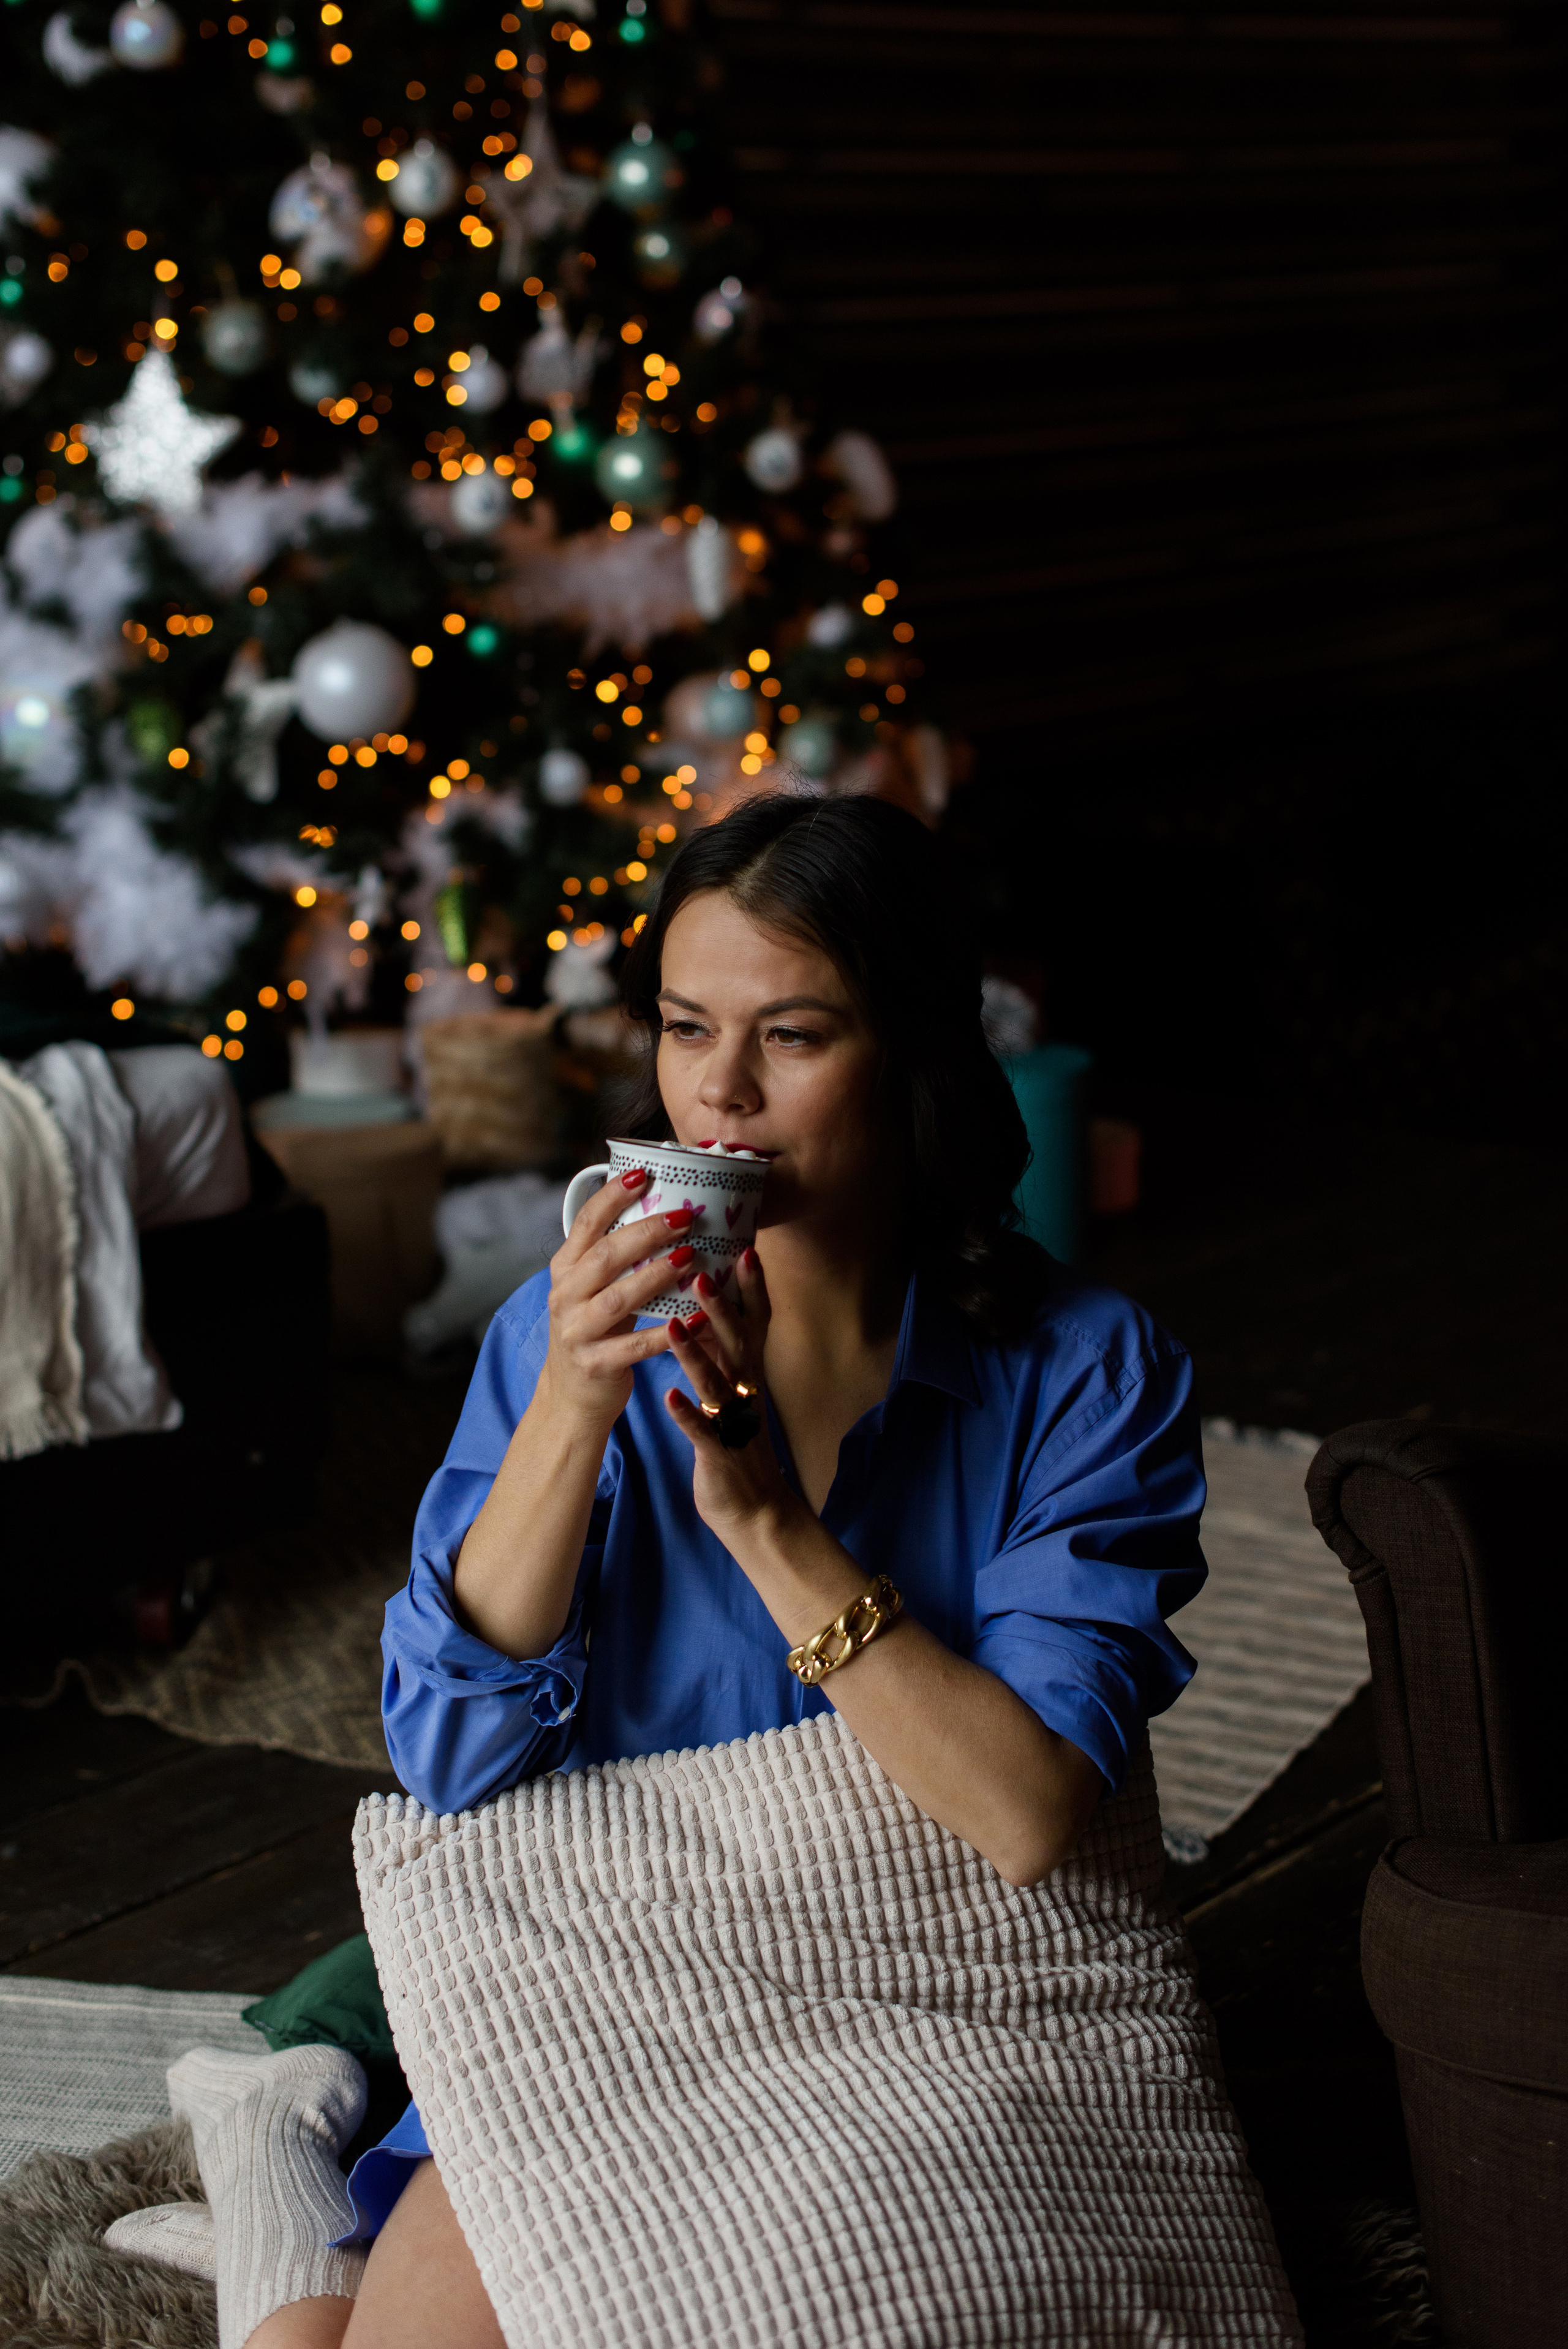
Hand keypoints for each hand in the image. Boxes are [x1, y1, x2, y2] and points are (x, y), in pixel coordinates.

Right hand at [541, 1167, 692, 1431]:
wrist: (571, 1396)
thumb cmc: (594, 1331)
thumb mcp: (590, 1289)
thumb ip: (614, 1256)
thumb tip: (661, 1207)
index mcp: (565, 1270)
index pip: (584, 1224)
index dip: (611, 1197)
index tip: (644, 1173)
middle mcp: (565, 1296)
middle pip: (604, 1256)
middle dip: (645, 1232)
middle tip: (685, 1217)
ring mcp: (576, 1331)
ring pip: (618, 1298)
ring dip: (657, 1276)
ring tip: (692, 1257)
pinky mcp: (594, 1364)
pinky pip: (633, 1346)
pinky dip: (666, 1333)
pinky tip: (698, 1319)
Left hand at [664, 1248, 793, 1539]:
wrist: (755, 1508)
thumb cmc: (737, 1441)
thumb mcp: (737, 1391)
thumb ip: (729, 1353)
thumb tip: (712, 1308)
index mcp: (748, 1375)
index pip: (754, 1325)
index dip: (752, 1290)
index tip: (744, 1249)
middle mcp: (746, 1392)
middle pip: (737, 1344)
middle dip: (721, 1310)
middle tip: (703, 1273)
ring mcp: (734, 1422)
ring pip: (717, 1382)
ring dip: (697, 1354)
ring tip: (675, 1325)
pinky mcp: (719, 1452)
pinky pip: (703, 1430)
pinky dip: (688, 1413)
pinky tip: (669, 1397)